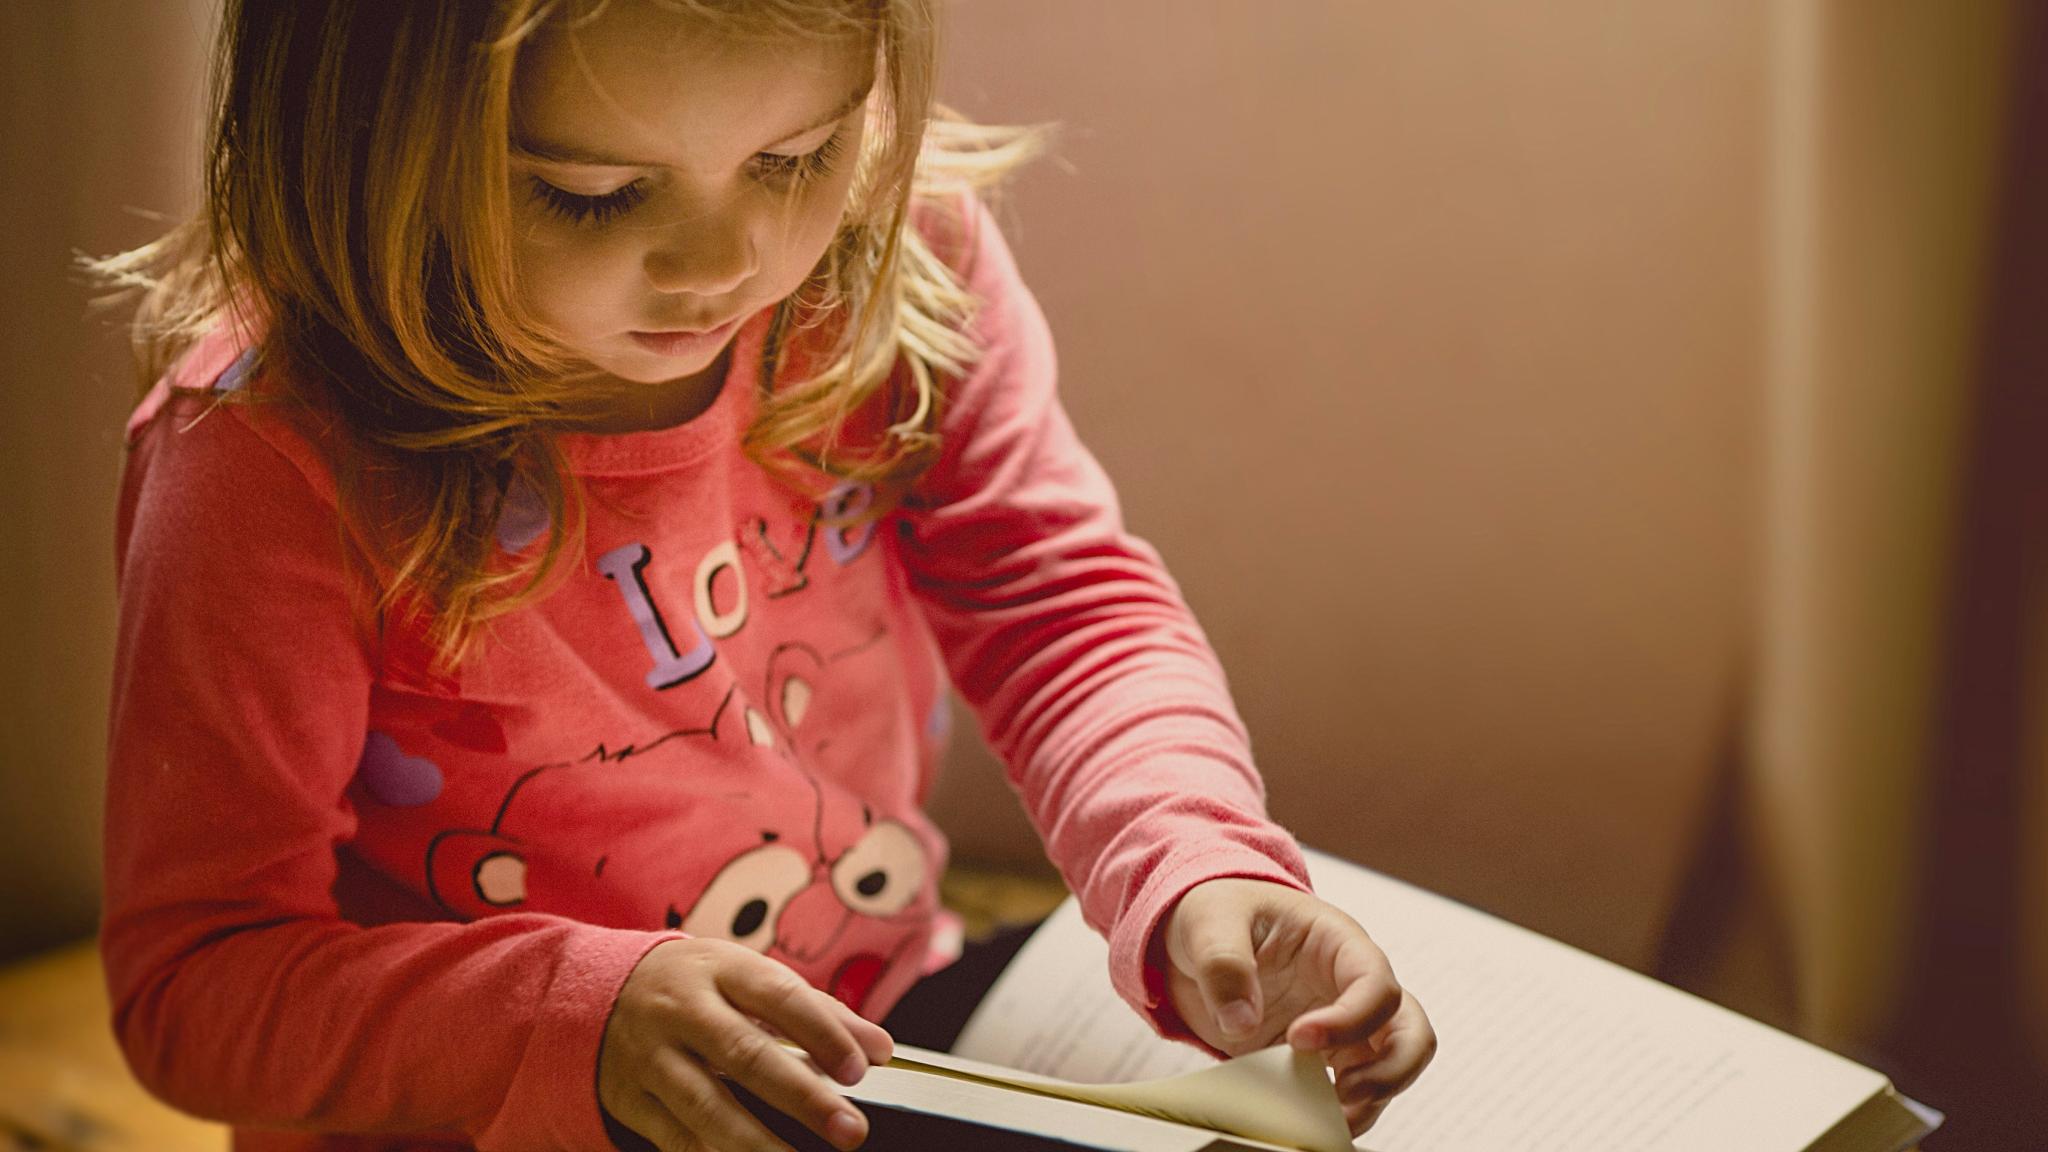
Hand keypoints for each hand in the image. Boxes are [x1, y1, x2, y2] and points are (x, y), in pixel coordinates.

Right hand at [599, 938, 894, 1151]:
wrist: (599, 991)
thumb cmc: (698, 987)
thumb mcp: (750, 979)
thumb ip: (818, 1012)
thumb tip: (880, 1048)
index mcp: (720, 970)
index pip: (779, 996)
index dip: (822, 1032)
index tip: (861, 1069)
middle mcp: (681, 1010)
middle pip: (744, 1054)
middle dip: (801, 1096)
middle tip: (849, 1129)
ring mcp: (650, 1056)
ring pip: (704, 1106)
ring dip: (756, 1143)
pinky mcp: (629, 1098)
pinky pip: (673, 1138)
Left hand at [1159, 878, 1435, 1135]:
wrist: (1202, 938)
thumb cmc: (1219, 913)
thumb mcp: (1209, 921)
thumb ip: (1223, 964)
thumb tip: (1241, 1021)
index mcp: (1338, 943)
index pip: (1376, 984)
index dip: (1350, 1019)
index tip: (1298, 1038)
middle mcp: (1352, 987)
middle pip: (1410, 1032)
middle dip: (1391, 1071)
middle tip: (1343, 1093)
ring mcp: (1342, 1026)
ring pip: (1391, 1070)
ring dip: (1369, 1101)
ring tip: (1324, 1119)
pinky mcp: (1321, 1059)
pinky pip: (1351, 1091)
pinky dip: (1338, 1113)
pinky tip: (1309, 1122)